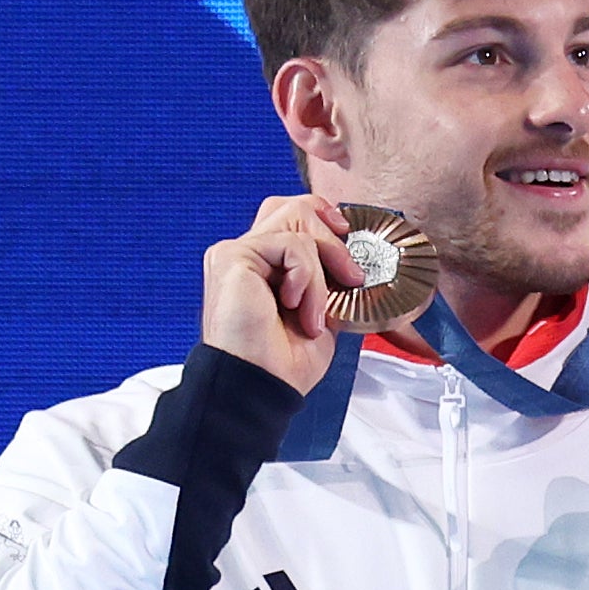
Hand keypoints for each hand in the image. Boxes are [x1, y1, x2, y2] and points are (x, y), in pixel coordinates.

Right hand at [200, 193, 363, 393]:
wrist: (263, 384)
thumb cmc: (285, 361)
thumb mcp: (322, 312)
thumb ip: (328, 280)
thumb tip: (355, 262)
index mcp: (264, 264)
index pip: (292, 213)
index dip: (324, 217)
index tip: (349, 238)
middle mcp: (247, 253)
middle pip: (293, 205)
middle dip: (332, 238)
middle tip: (351, 276)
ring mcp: (237, 252)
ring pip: (298, 223)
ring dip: (322, 273)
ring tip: (316, 314)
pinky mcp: (233, 256)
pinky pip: (291, 245)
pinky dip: (307, 278)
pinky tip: (295, 307)